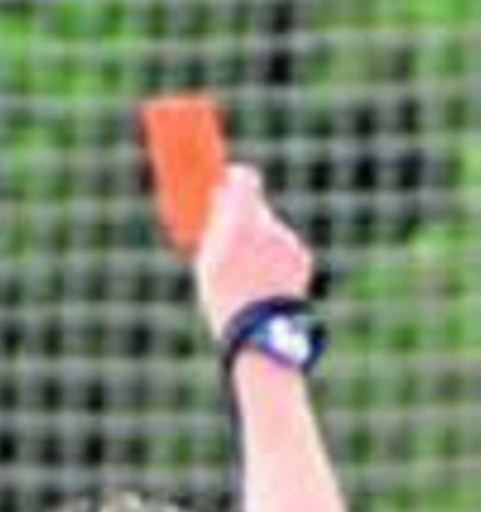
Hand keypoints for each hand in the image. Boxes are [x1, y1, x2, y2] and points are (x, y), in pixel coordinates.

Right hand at [196, 165, 313, 340]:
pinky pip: (285, 251)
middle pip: (258, 210)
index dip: (236, 178)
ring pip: (271, 233)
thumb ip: (217, 225)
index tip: (228, 184)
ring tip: (246, 278)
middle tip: (231, 242)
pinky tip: (264, 285)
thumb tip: (221, 198)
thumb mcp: (208, 261)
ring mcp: (289, 241)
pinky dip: (276, 262)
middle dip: (246, 221)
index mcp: (243, 220)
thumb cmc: (225, 297)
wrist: (260, 332)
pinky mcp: (303, 258)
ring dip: (260, 246)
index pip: (246, 179)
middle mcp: (270, 224)